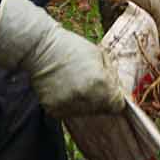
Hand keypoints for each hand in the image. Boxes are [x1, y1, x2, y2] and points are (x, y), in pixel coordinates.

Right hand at [0, 0, 124, 117]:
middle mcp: (86, 99)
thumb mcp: (99, 54)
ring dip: (84, 101)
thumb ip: (111, 75)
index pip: (117, 105)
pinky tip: (62, 87)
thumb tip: (118, 90)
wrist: (40, 48)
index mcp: (101, 84)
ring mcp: (69, 106)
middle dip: (100, 98)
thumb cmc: (72, 47)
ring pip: (85, 112)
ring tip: (73, 82)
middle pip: (102, 109)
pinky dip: (68, 103)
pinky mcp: (54, 110)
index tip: (108, 90)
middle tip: (88, 82)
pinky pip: (68, 112)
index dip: (114, 97)